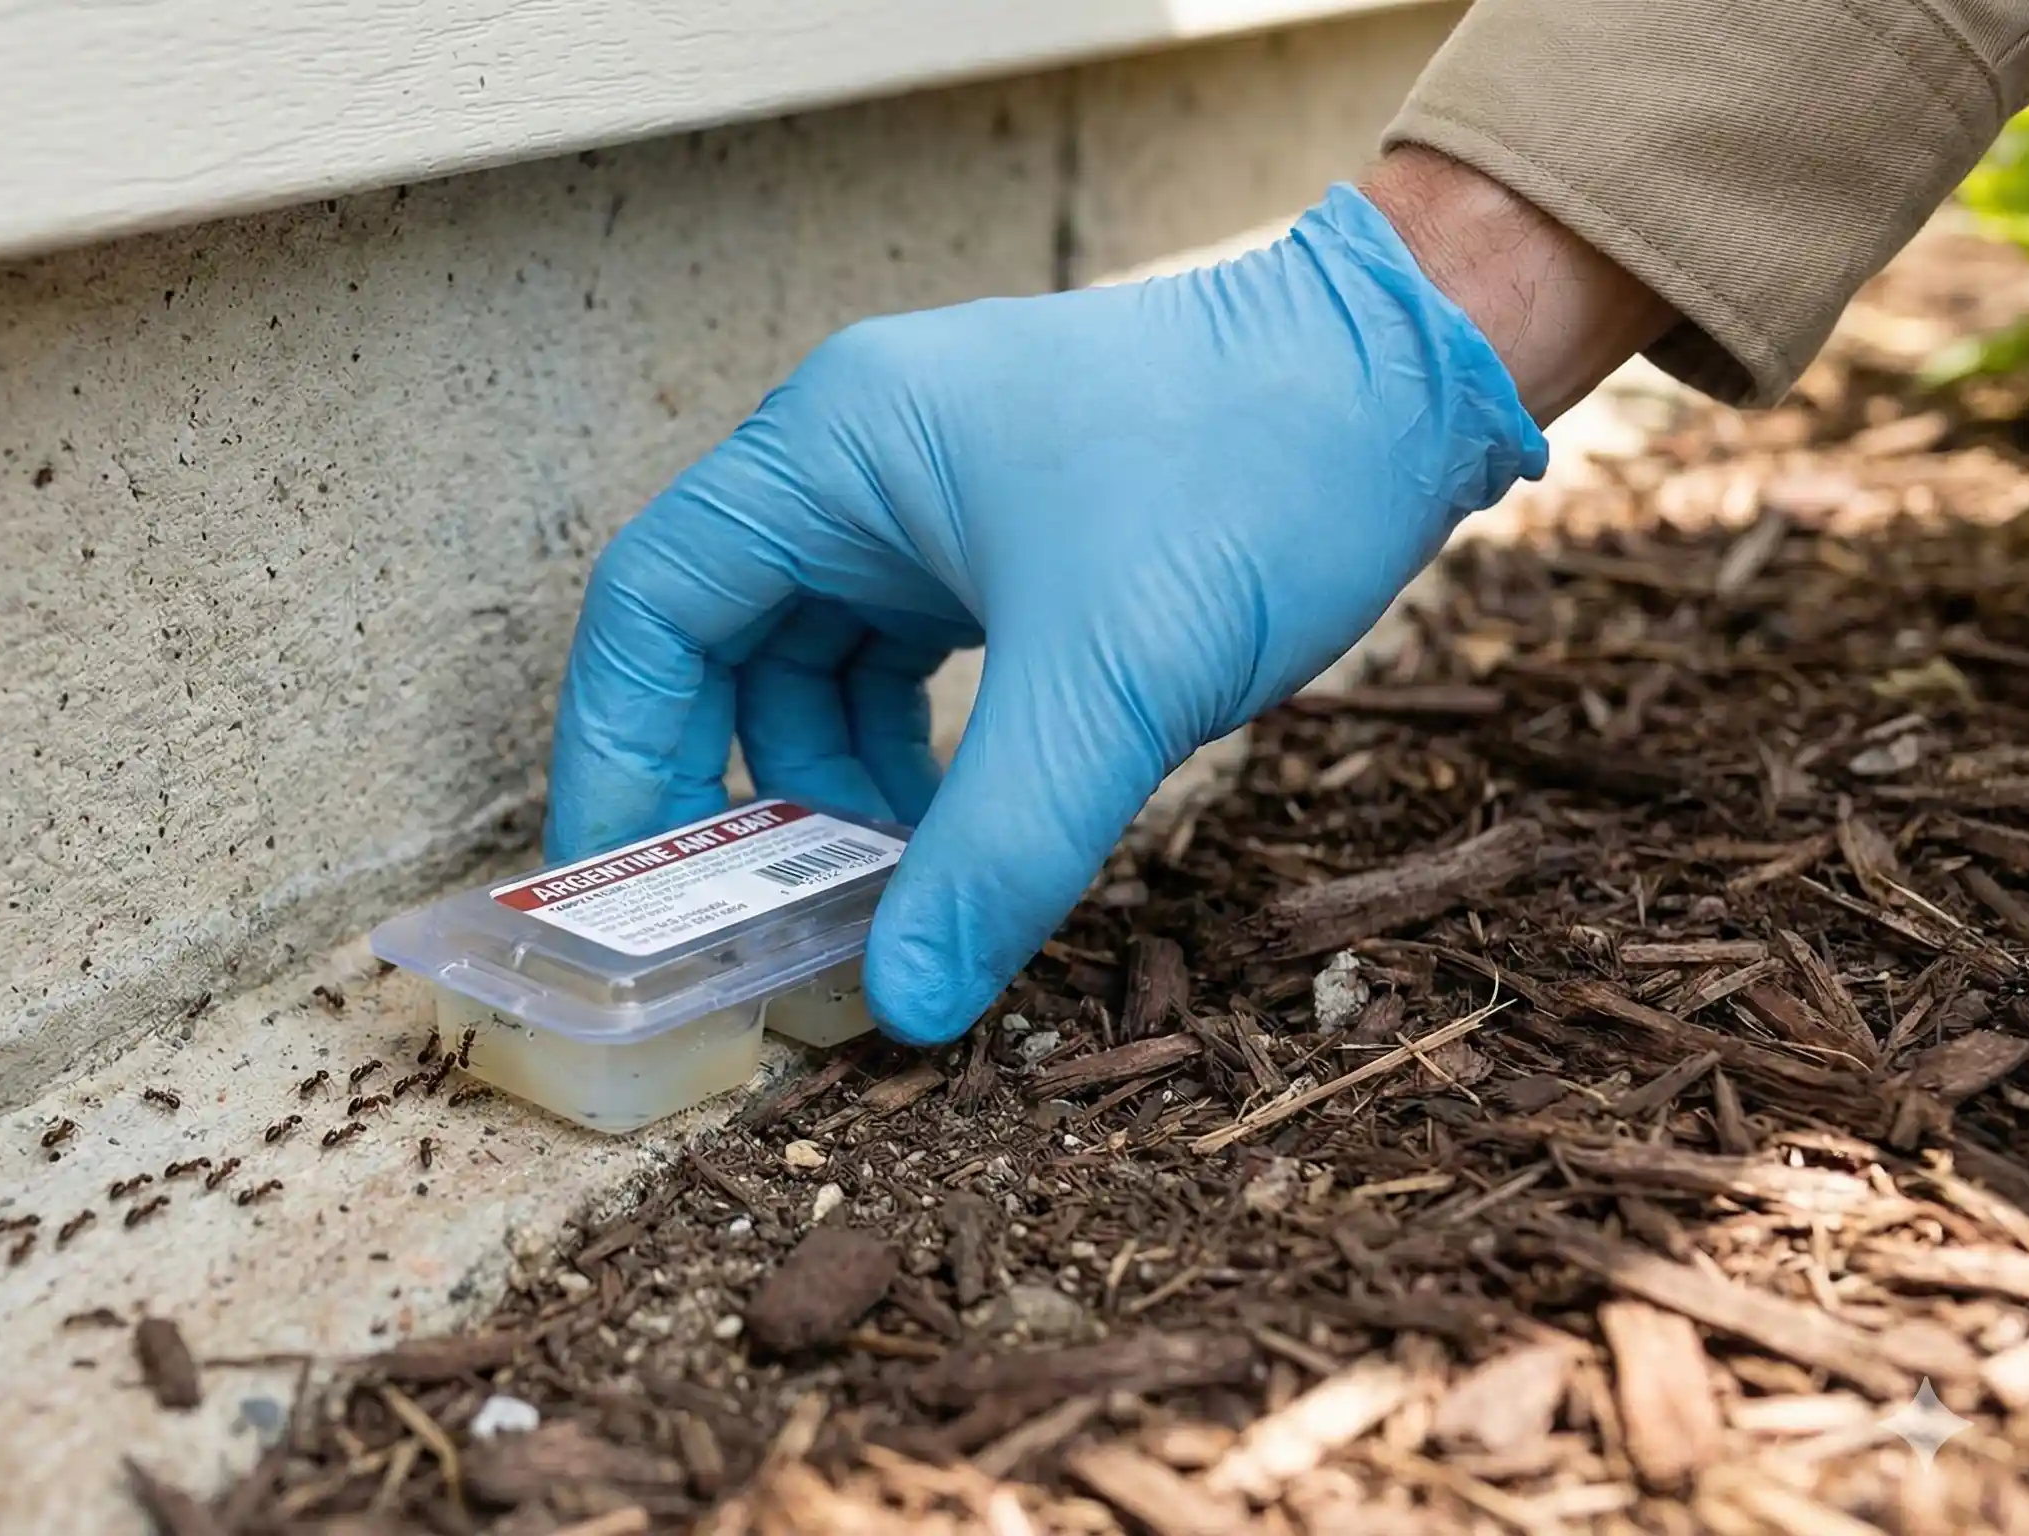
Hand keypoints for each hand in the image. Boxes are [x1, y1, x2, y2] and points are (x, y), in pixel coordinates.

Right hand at [549, 160, 1656, 1044]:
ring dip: (832, 793)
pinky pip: (898, 669)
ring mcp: (922, 498)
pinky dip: (905, 763)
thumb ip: (999, 849)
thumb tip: (905, 1005)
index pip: (653, 606)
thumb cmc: (1256, 470)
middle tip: (739, 928)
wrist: (1410, 378)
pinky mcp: (992, 539)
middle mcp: (853, 461)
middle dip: (732, 794)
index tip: (619, 889)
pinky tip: (948, 841)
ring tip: (876, 902)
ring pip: (815, 671)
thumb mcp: (1113, 682)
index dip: (617, 754)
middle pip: (719, 647)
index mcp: (833, 446)